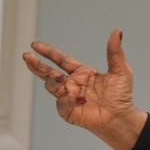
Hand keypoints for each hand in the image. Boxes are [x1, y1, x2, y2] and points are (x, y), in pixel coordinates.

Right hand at [22, 29, 145, 149]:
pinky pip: (61, 102)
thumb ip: (115, 52)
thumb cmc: (121, 96)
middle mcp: (73, 84)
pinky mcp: (68, 111)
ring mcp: (69, 97)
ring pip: (52, 86)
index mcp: (82, 73)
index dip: (49, 52)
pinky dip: (68, 100)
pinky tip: (80, 100)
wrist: (120, 117)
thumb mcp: (121, 70)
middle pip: (49, 72)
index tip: (35, 45)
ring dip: (53, 81)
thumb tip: (118, 32)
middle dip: (37, 65)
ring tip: (61, 79)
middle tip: (27, 56)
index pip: (62, 60)